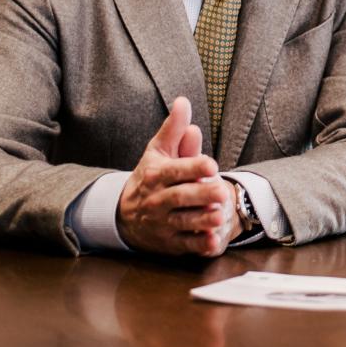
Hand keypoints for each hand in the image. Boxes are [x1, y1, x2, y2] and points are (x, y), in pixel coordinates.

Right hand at [117, 96, 240, 256]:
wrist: (123, 215)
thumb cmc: (150, 177)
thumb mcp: (158, 151)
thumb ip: (174, 129)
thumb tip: (183, 101)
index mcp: (157, 174)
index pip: (176, 170)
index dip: (194, 166)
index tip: (211, 165)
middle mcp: (158, 199)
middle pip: (181, 197)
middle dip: (202, 194)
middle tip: (222, 192)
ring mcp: (163, 223)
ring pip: (184, 222)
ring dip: (202, 220)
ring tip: (220, 216)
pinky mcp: (169, 243)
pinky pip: (185, 245)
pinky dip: (199, 245)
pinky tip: (213, 241)